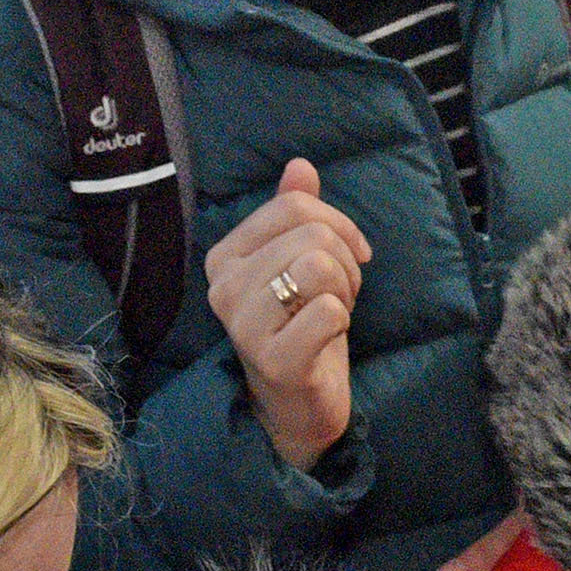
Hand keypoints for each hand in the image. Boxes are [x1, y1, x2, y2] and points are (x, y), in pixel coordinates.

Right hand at [205, 160, 370, 469]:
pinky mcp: (274, 360)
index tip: (346, 257)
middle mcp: (224, 288)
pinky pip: (328, 311)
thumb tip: (299, 166)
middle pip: (312, 234)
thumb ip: (294, 214)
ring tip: (331, 313)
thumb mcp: (298, 263)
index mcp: (225, 256)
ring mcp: (244, 326)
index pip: (294, 206)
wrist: (297, 404)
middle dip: (345, 263)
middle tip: (336, 295)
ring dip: (344, 290)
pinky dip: (342, 320)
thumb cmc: (300, 327)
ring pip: (320, 266)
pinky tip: (327, 338)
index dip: (338, 226)